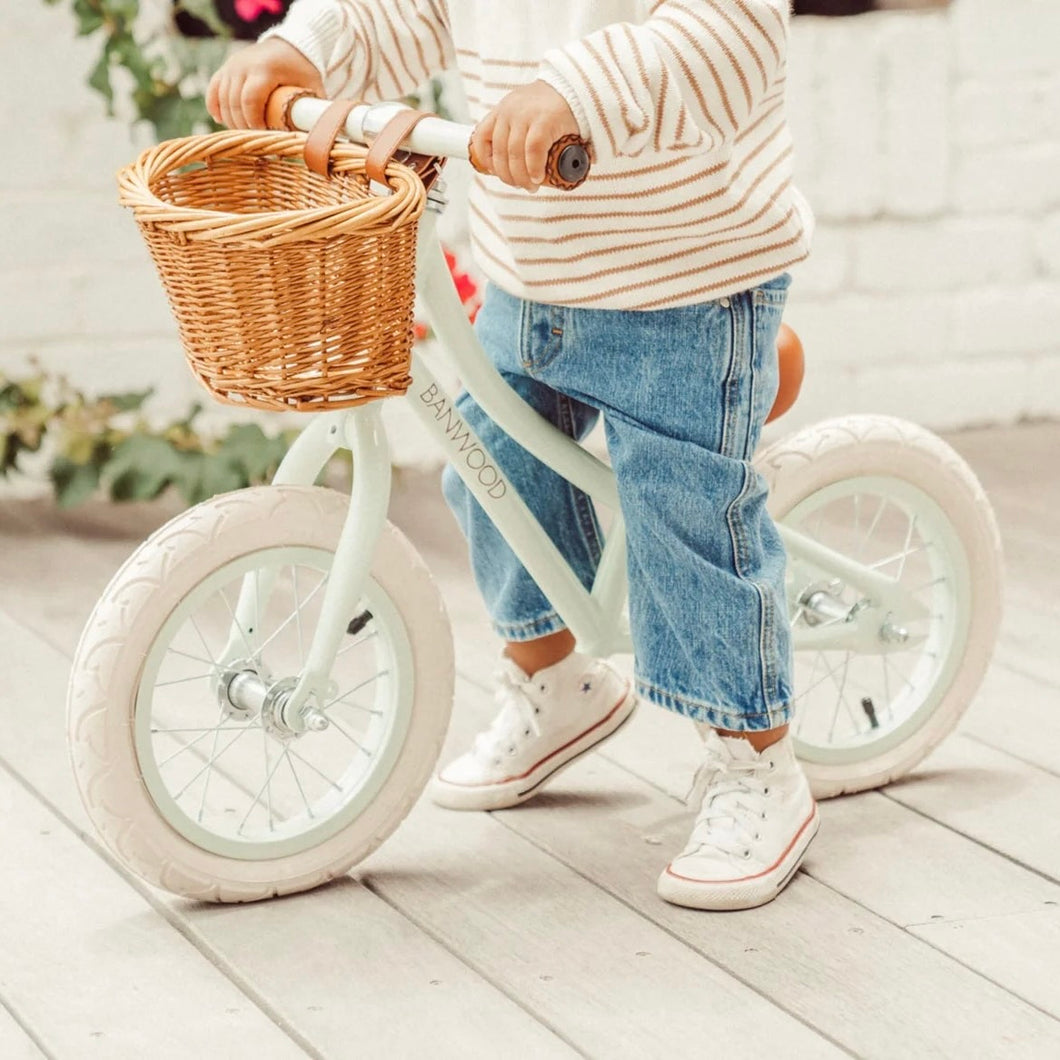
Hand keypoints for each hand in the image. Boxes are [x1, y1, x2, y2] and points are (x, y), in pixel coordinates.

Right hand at [206, 38, 323, 129]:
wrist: (290, 44)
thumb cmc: (303, 70)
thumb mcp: (313, 87)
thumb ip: (315, 110)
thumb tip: (321, 139)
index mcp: (265, 69)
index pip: (250, 100)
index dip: (253, 122)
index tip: (262, 135)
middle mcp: (244, 64)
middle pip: (233, 102)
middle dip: (242, 125)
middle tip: (254, 140)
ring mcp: (232, 65)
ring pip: (221, 98)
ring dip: (230, 120)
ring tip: (243, 134)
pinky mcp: (226, 68)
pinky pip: (213, 89)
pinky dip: (215, 106)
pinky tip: (221, 120)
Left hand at [471, 81, 579, 191]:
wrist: (576, 89)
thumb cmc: (552, 107)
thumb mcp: (524, 112)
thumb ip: (514, 130)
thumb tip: (508, 163)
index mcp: (502, 110)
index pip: (482, 136)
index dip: (486, 159)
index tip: (496, 172)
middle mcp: (510, 111)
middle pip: (500, 152)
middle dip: (508, 176)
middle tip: (520, 186)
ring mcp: (526, 115)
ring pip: (515, 155)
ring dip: (521, 177)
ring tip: (531, 186)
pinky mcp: (545, 121)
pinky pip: (533, 151)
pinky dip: (534, 168)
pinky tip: (538, 177)